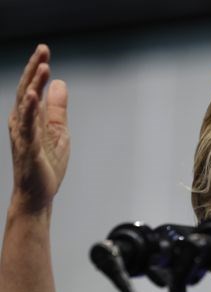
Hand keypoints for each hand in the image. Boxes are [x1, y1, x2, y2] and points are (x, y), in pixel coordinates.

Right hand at [8, 44, 69, 213]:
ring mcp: (24, 136)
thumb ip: (57, 108)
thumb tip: (59, 83)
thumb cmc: (46, 163)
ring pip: (27, 106)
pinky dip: (31, 111)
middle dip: (34, 70)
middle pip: (27, 91)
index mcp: (30, 118)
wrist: (38, 193)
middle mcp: (22, 123)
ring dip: (34, 85)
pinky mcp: (30, 149)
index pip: (33, 89)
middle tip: (43, 50)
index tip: (45, 51)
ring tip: (42, 67)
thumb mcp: (58, 131)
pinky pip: (29, 128)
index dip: (38, 70)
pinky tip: (34, 96)